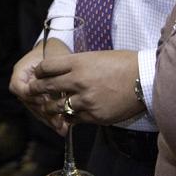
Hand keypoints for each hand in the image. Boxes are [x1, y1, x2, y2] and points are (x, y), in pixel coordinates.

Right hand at [9, 40, 70, 132]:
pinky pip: (42, 110)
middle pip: (28, 102)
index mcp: (21, 70)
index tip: (45, 100)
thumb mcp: (55, 58)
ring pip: (35, 109)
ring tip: (63, 128)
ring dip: (48, 119)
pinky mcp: (38, 98)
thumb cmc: (55, 50)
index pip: (18, 88)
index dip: (31, 96)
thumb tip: (56, 90)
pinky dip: (52, 118)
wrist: (56, 47)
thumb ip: (53, 73)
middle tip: (58, 123)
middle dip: (44, 114)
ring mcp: (29, 91)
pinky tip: (63, 126)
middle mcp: (22, 82)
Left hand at [29, 49, 143, 127]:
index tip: (37, 74)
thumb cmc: (123, 64)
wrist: (144, 79)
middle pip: (46, 87)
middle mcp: (78, 81)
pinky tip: (68, 115)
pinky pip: (74, 119)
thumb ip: (78, 65)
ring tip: (48, 108)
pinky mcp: (94, 116)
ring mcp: (85, 100)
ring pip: (56, 107)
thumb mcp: (96, 56)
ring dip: (50, 108)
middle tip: (32, 91)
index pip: (46, 67)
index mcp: (78, 62)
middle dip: (35, 90)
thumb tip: (64, 72)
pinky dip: (69, 117)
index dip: (39, 71)